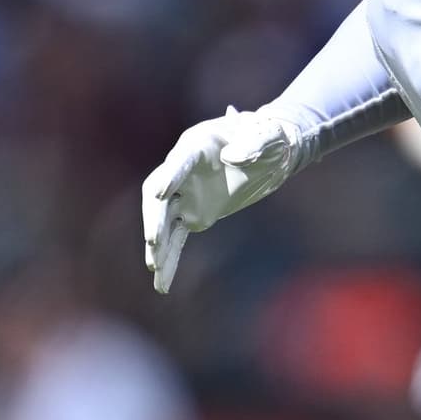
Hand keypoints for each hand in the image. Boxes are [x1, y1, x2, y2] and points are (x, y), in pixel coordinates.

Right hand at [141, 108, 312, 292]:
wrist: (267, 149)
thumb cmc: (267, 137)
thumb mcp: (267, 136)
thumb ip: (253, 144)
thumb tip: (236, 159)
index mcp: (197, 146)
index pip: (179, 163)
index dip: (170, 177)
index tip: (160, 193)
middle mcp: (182, 172)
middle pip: (159, 197)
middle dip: (155, 220)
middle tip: (153, 242)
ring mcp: (186, 195)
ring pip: (164, 223)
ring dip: (158, 247)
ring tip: (154, 271)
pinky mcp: (194, 214)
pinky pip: (177, 238)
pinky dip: (170, 259)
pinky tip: (163, 283)